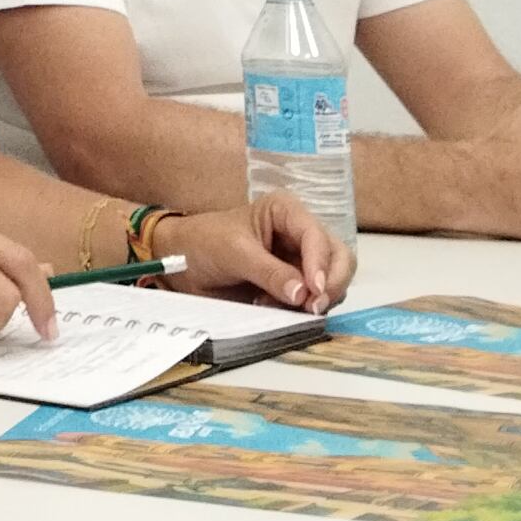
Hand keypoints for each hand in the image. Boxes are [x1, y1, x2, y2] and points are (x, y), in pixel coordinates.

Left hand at [169, 195, 350, 310]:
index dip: (321, 263)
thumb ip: (270, 272)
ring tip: (273, 303)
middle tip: (313, 308)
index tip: (314, 290)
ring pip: (332, 281)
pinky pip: (313, 300)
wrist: (182, 264)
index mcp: (287, 211)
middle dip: (331, 283)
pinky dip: (300, 309)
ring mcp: (300, 261)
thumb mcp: (235, 253)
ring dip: (314, 299)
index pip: (317, 235)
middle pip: (339, 258)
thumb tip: (303, 293)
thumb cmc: (205, 243)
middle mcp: (300, 234)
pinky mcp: (295, 285)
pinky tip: (269, 306)